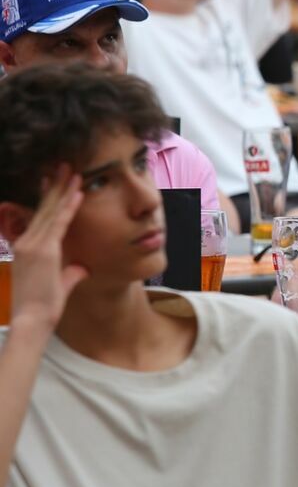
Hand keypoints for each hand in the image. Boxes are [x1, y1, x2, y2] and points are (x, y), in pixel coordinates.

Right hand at [8, 166, 86, 334]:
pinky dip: (69, 206)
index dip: (49, 197)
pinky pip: (60, 223)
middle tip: (63, 165)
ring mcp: (34, 244)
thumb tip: (81, 269)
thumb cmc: (43, 307)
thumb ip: (70, 273)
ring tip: (73, 170)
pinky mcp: (44, 250)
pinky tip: (78, 192)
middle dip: (55, 185)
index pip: (40, 216)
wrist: (32, 320)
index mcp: (27, 247)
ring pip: (51, 210)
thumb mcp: (58, 284)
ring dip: (63, 189)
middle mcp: (28, 241)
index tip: (54, 180)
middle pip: (44, 207)